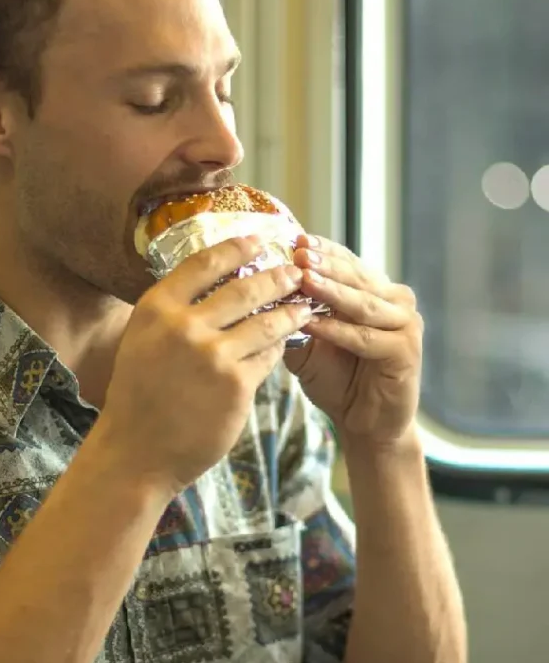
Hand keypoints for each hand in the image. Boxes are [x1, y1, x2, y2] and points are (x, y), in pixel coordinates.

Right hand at [97, 236, 314, 494]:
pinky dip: (277, 349)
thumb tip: (212, 282)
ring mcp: (212, 356)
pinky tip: (284, 345)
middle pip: (244, 287)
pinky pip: (267, 357)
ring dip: (289, 311)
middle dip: (277, 276)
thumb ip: (171, 313)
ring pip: (265, 322)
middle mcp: (184, 326)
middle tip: (295, 271)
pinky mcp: (236, 385)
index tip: (257, 240)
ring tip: (303, 305)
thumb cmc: (138, 397)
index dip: (236, 248)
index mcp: (156, 309)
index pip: (204, 263)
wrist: (135, 452)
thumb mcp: (141, 341)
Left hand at [284, 234, 421, 447]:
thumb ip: (291, 317)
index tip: (293, 238)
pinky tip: (313, 322)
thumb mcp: (307, 342)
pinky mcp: (406, 351)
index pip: (346, 262)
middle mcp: (394, 301)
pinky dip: (338, 330)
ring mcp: (404, 324)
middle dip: (325, 264)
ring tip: (303, 279)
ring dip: (331, 291)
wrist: (364, 423)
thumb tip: (256, 291)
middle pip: (356, 276)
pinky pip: (366, 337)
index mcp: (373, 292)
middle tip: (298, 252)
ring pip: (362, 303)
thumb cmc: (335, 380)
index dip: (321, 251)